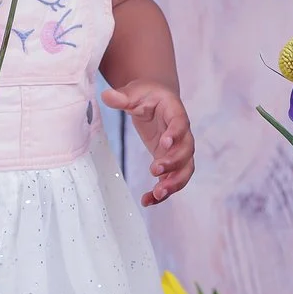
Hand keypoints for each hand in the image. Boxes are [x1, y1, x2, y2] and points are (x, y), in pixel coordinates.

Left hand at [105, 80, 192, 205]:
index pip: (180, 123)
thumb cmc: (146, 95)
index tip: (164, 144)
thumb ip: (122, 97)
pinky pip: (171, 179)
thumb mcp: (134, 92)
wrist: (156, 100)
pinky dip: (163, 192)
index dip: (175, 134)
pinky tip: (147, 201)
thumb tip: (106, 96)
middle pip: (186, 151)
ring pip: (184, 170)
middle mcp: (182, 134)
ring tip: (157, 194)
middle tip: (155, 170)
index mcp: (175, 112)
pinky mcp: (170, 162)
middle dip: (173, 163)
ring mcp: (178, 150)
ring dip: (174, 184)